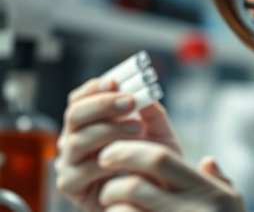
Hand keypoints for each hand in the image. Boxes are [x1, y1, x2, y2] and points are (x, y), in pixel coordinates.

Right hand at [55, 78, 181, 211]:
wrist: (159, 195)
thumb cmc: (154, 161)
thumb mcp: (159, 133)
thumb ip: (153, 113)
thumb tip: (145, 93)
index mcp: (89, 123)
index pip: (81, 99)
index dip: (95, 88)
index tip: (116, 81)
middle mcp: (74, 139)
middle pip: (74, 115)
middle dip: (102, 104)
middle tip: (130, 101)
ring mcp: (69, 162)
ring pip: (77, 140)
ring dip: (108, 130)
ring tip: (138, 128)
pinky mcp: (71, 186)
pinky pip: (81, 170)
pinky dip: (103, 160)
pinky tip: (124, 156)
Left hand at [97, 140, 244, 211]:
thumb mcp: (234, 209)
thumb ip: (220, 184)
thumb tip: (207, 161)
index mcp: (207, 192)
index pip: (160, 158)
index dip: (128, 151)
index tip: (110, 155)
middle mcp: (190, 211)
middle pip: (133, 186)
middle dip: (112, 185)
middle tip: (108, 190)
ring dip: (111, 210)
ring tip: (113, 210)